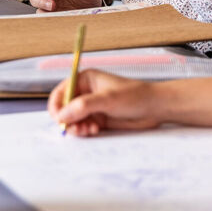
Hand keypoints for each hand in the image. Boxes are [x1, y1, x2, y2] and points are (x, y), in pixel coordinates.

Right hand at [47, 70, 161, 136]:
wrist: (154, 108)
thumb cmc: (134, 96)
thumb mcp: (107, 99)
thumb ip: (83, 106)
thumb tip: (61, 115)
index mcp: (85, 80)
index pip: (61, 92)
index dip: (57, 106)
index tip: (59, 119)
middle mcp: (86, 92)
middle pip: (64, 108)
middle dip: (67, 120)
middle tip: (76, 128)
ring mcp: (91, 107)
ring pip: (72, 120)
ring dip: (76, 127)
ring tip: (88, 130)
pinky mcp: (98, 119)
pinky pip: (82, 126)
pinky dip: (84, 130)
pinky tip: (94, 130)